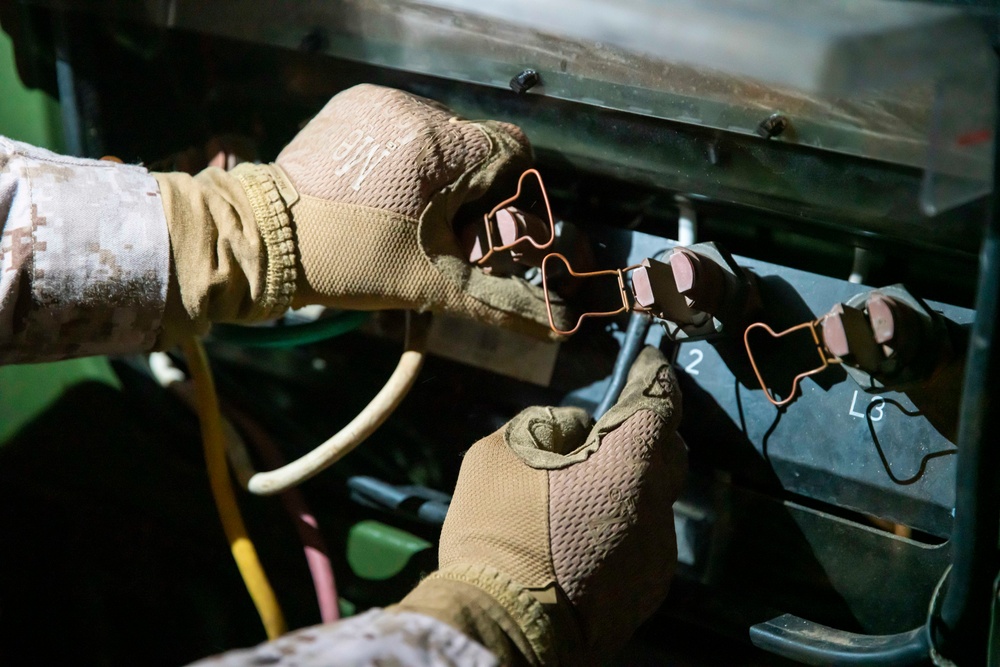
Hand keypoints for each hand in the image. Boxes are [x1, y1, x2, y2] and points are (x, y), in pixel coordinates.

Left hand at [268, 84, 565, 337]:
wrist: (267, 240)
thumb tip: (560, 328)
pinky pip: (403, 125)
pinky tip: (383, 190)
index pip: (513, 153)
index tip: (478, 229)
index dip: (507, 196)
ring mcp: (382, 102)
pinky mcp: (355, 104)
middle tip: (437, 230)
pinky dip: (405, 156)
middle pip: (477, 148)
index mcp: (444, 147)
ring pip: (441, 135)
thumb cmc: (352, 261)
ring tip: (404, 211)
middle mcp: (417, 110)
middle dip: (469, 191)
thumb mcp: (433, 283)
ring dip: (438, 173)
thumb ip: (500, 301)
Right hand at [394, 346, 686, 664]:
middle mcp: (658, 509)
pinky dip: (622, 531)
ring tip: (581, 498)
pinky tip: (582, 541)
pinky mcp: (648, 594)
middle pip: (667, 454)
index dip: (655, 379)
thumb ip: (549, 425)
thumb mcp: (501, 452)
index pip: (661, 403)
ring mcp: (658, 556)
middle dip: (644, 436)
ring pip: (654, 503)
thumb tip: (578, 429)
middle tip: (604, 435)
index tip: (647, 366)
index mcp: (630, 465)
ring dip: (629, 490)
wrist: (503, 626)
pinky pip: (643, 544)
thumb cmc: (498, 530)